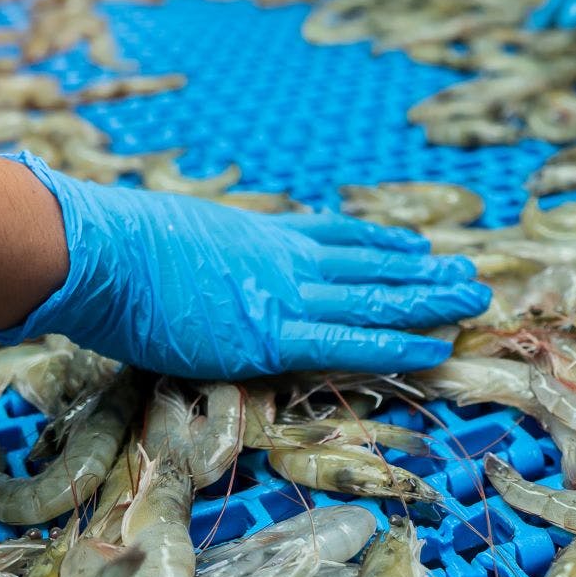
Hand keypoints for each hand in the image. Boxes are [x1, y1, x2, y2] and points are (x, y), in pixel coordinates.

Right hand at [0, 154, 489, 379]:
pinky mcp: (272, 338)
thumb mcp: (178, 231)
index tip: (418, 244)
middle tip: (470, 273)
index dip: (383, 244)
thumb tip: (202, 253)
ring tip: (473, 300)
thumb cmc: (117, 244)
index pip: (338, 237)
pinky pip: (350, 343)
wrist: (102, 251)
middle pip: (372, 265)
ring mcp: (284, 296)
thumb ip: (210, 246)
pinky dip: (396, 345)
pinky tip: (435, 345)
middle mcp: (286, 260)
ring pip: (376, 298)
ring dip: (429, 300)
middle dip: (424, 272)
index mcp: (262, 234)